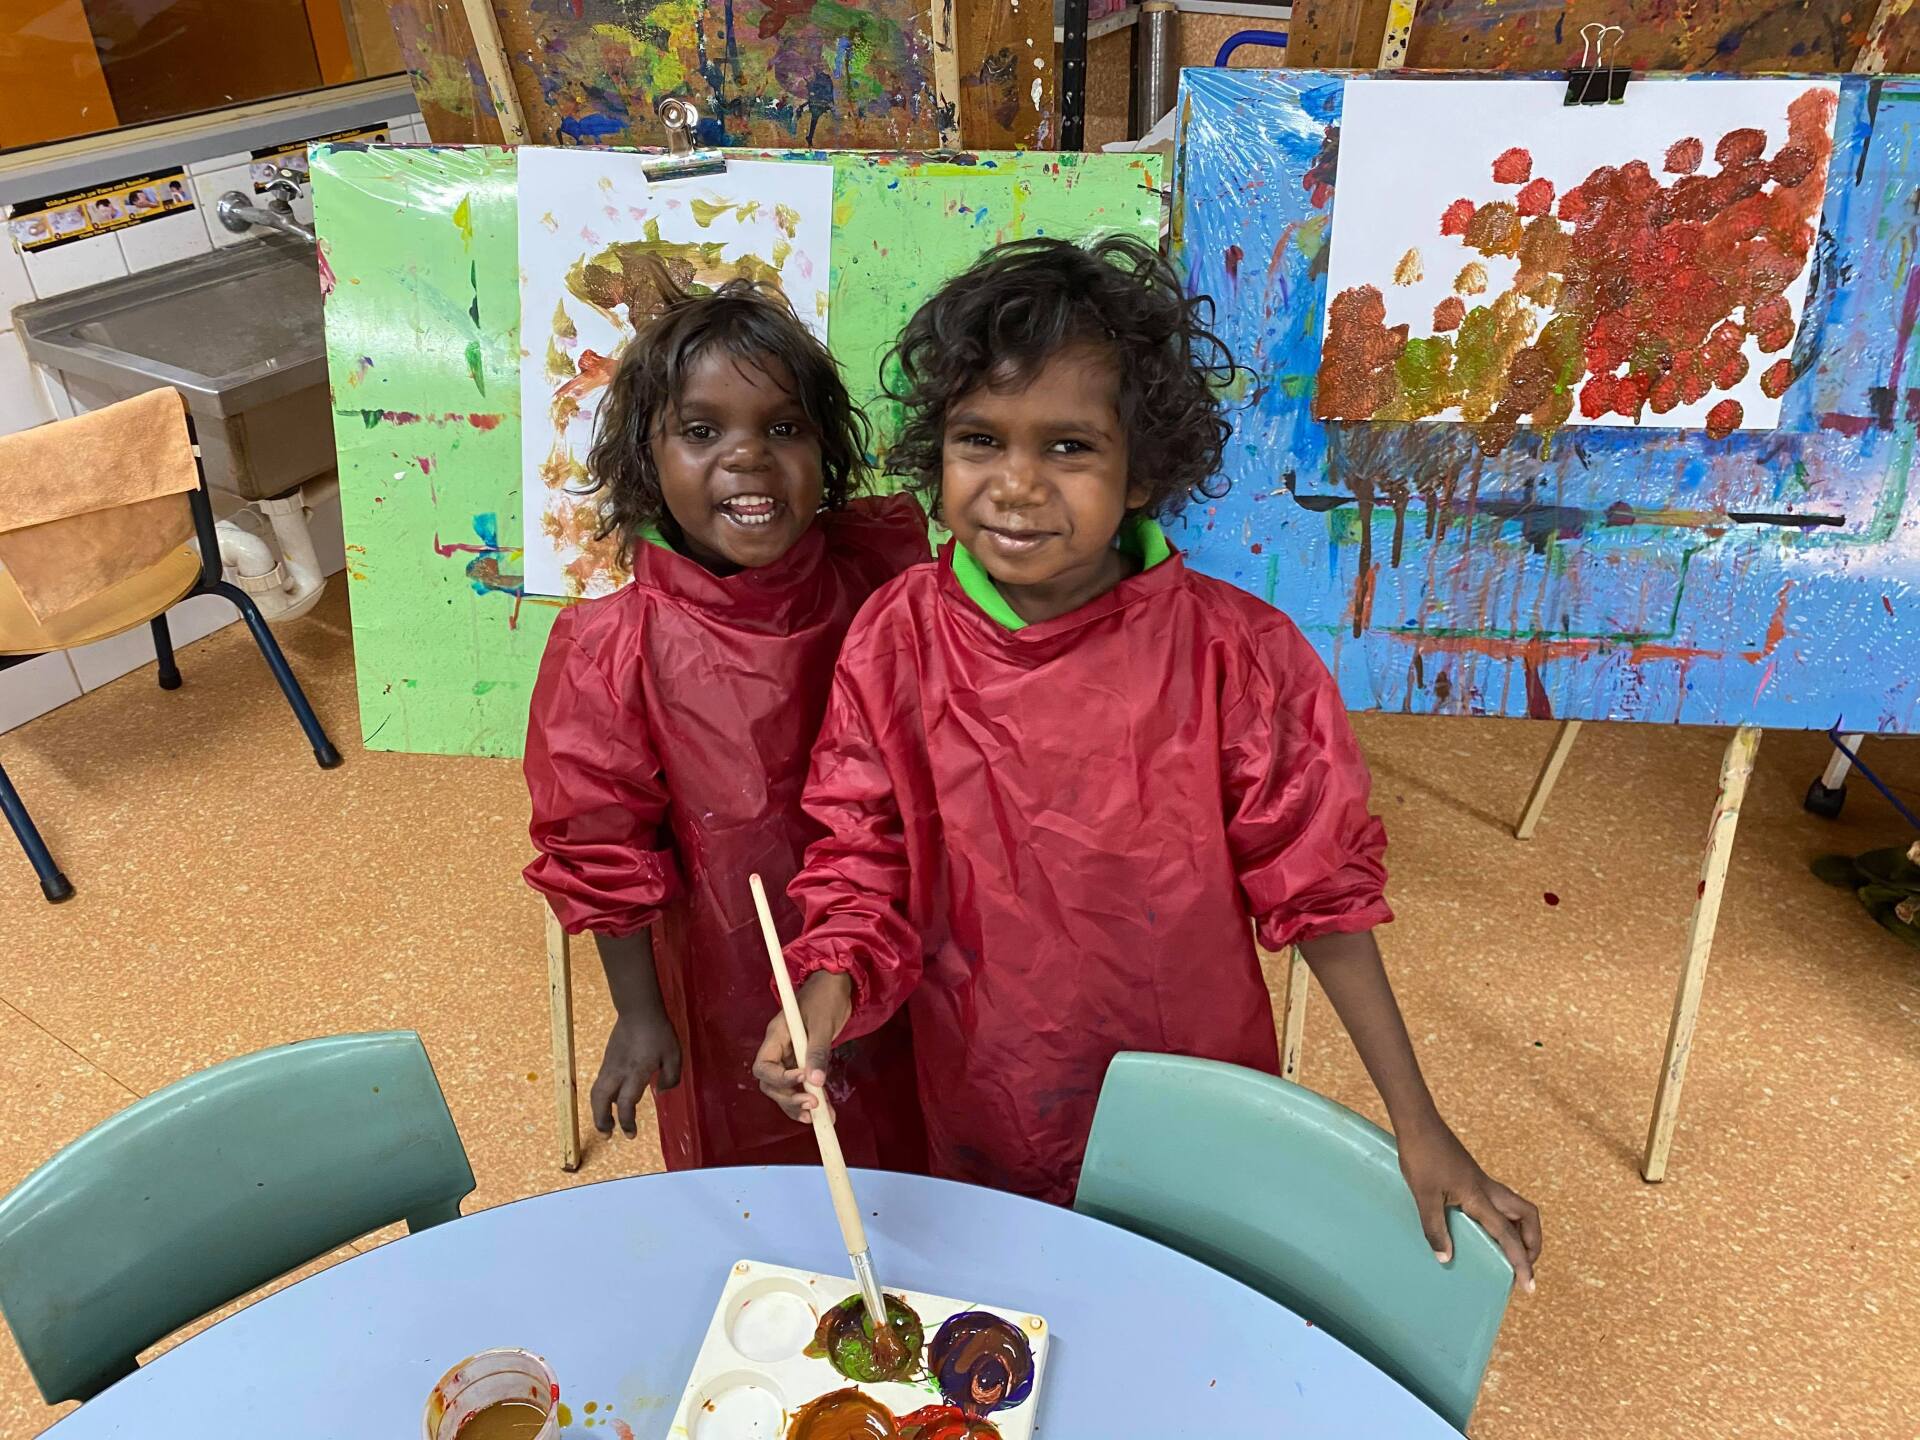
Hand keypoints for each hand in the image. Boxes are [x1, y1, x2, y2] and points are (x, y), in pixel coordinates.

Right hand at [590, 1010, 681, 1138]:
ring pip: (597, 1093)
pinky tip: (611, 1101)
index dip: (627, 1122)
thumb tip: (660, 1091)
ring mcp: (609, 1066)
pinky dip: (602, 1097)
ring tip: (605, 1123)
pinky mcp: (607, 1060)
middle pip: (601, 1101)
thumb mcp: (674, 1056)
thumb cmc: (659, 1033)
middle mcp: (618, 1072)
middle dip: (602, 1120)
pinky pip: (600, 1083)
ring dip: (598, 1111)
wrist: (639, 1010)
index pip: (627, 1103)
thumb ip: (670, 1078)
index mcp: (636, 1073)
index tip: (631, 1135)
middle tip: (607, 1135)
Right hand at [751, 972, 854, 1122]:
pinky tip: (825, 1112)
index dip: (779, 1079)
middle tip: (813, 1105)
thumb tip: (815, 1081)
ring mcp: (790, 1058)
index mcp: (776, 1036)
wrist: (838, 984)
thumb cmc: (826, 996)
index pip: (764, 1066)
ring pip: (785, 1090)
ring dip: (800, 1105)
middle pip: (772, 1084)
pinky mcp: (804, 1062)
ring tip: (821, 1116)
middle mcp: (779, 1050)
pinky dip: (811, 1099)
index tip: (803, 1080)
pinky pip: (801, 1087)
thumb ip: (817, 1051)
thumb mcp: (822, 1023)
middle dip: (789, 1098)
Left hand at [1396, 1116, 1541, 1292]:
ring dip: (1521, 1230)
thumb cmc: (1421, 1157)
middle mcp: (1488, 1191)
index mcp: (1480, 1198)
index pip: (1509, 1237)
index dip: (1521, 1263)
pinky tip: (1485, 1229)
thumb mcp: (1424, 1196)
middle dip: (1532, 1243)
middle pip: (1528, 1217)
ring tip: (1509, 1252)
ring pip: (1517, 1208)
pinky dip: (1504, 1219)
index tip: (1529, 1286)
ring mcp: (1483, 1184)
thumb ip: (1435, 1228)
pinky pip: (1500, 1203)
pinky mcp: (1474, 1179)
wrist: (1418, 1124)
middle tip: (1522, 1264)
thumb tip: (1446, 1258)